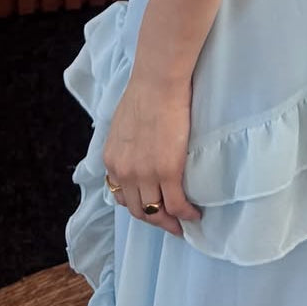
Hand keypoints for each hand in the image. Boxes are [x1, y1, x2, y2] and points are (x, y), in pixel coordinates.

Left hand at [103, 68, 202, 237]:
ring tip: (182, 223)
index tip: (150, 207)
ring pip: (155, 212)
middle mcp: (123, 172)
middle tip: (169, 223)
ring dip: (170, 222)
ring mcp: (145, 174)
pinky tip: (194, 214)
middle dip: (154, 220)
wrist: (158, 82)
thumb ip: (125, 146)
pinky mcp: (167, 171)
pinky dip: (186, 214)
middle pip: (137, 209)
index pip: (120, 196)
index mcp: (112, 160)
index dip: (137, 205)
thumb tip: (137, 154)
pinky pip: (177, 204)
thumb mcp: (122, 125)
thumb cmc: (144, 93)